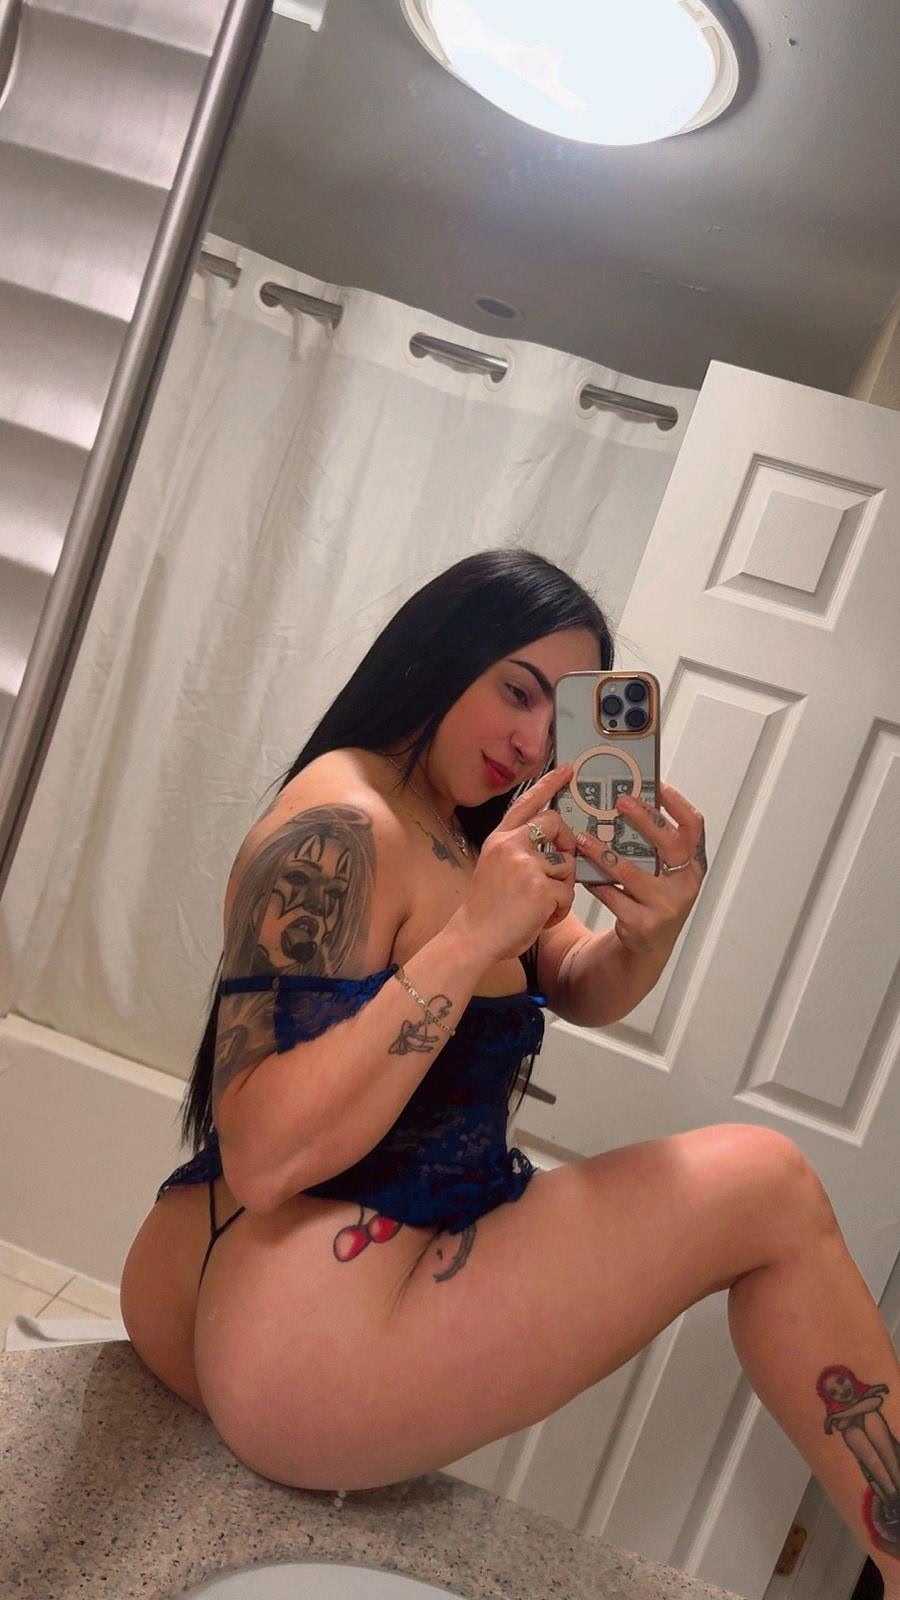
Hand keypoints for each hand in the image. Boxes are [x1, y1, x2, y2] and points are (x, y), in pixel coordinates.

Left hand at [574, 784, 706, 956]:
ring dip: (604, 852)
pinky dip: (595, 882)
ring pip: (631, 873)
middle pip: (670, 845)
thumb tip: (628, 802)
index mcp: (692, 866)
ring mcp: (665, 906)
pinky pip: (611, 896)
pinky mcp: (642, 924)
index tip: (657, 785)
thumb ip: (653, 846)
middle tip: (620, 801)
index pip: (694, 828)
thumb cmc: (651, 899)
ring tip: (583, 837)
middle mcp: (684, 885)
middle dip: (645, 820)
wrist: (649, 948)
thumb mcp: (662, 873)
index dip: (678, 804)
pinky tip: (581, 871)